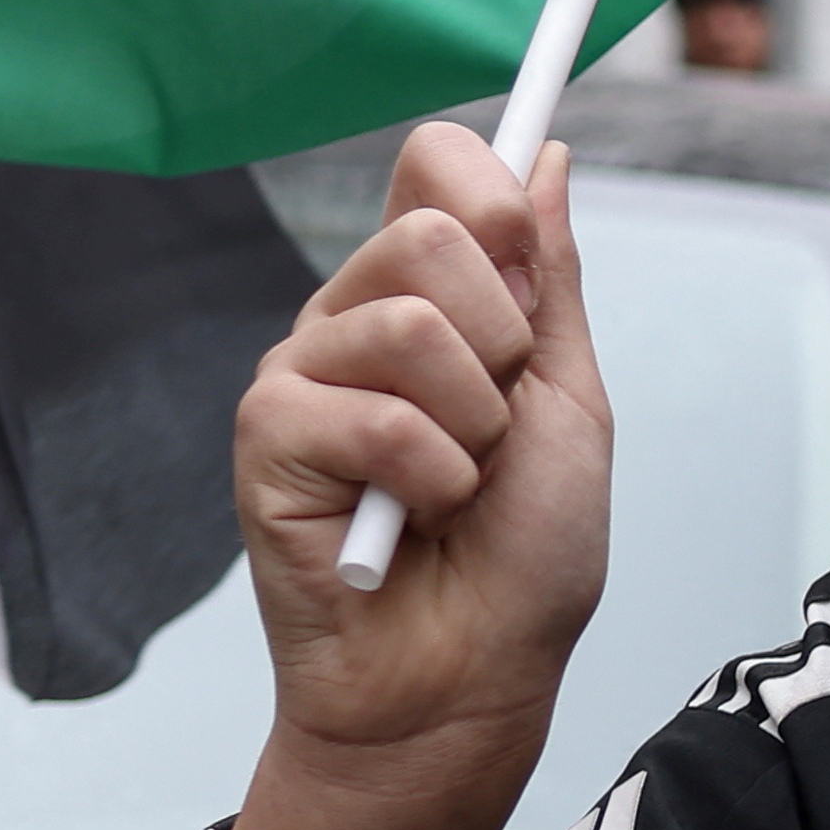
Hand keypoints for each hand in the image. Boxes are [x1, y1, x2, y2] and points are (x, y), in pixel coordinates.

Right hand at [238, 124, 612, 775]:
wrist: (472, 673)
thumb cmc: (524, 550)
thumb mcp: (566, 399)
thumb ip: (550, 280)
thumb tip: (542, 157)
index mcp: (432, 295)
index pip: (433, 167)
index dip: (484, 189)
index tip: (520, 245)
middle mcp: (354, 316)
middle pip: (428, 236)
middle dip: (502, 344)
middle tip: (495, 425)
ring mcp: (302, 372)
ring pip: (403, 325)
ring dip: (470, 424)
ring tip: (454, 484)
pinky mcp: (264, 436)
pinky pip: (370, 415)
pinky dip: (427, 478)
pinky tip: (407, 520)